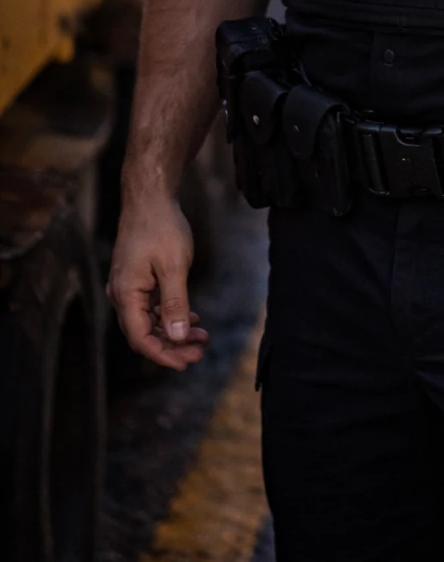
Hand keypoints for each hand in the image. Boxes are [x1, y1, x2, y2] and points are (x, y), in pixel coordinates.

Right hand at [107, 197, 208, 370]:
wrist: (150, 197)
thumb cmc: (161, 228)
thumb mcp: (173, 267)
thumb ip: (174, 303)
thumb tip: (176, 336)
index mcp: (125, 294)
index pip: (140, 338)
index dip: (163, 355)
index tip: (186, 363)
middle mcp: (122, 294)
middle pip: (144, 333)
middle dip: (172, 346)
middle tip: (200, 353)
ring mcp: (128, 287)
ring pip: (149, 321)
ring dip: (173, 331)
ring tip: (202, 337)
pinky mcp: (137, 279)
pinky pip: (151, 306)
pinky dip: (170, 315)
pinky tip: (192, 318)